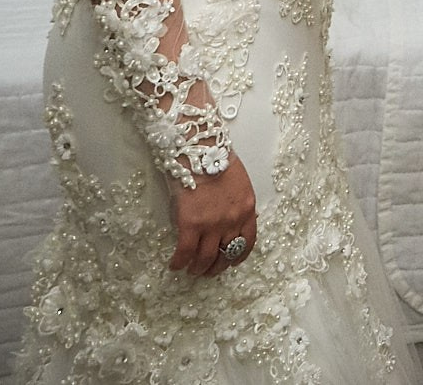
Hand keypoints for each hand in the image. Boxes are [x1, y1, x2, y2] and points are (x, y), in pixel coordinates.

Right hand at [168, 154, 255, 276]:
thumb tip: (231, 219)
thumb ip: (237, 204)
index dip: (238, 256)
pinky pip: (185, 252)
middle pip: (226, 254)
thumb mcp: (239, 183)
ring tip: (192, 271)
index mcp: (246, 209)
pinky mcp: (190, 224)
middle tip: (208, 271)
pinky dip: (179, 262)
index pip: (247, 242)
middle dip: (216, 267)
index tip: (231, 262)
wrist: (199, 151)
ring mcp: (211, 224)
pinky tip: (175, 265)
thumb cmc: (217, 160)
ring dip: (198, 268)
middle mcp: (232, 221)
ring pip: (206, 258)